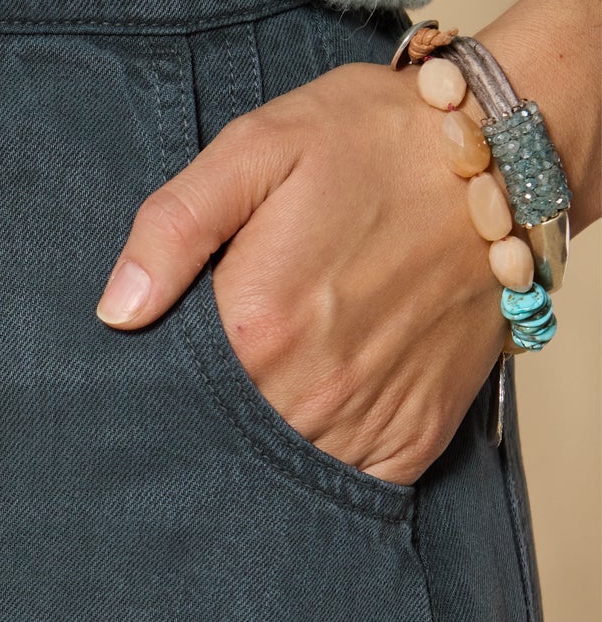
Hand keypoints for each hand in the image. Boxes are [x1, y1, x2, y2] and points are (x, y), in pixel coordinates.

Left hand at [95, 57, 509, 484]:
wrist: (504, 158)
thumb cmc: (373, 143)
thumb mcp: (256, 150)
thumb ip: (173, 229)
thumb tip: (116, 310)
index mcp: (257, 327)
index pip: (166, 395)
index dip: (149, 384)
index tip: (143, 368)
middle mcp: (311, 389)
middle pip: (220, 440)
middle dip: (198, 421)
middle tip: (210, 373)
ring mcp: (367, 418)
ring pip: (281, 468)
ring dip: (261, 444)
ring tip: (264, 386)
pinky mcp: (416, 434)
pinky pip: (352, 479)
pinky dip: (325, 460)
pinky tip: (312, 414)